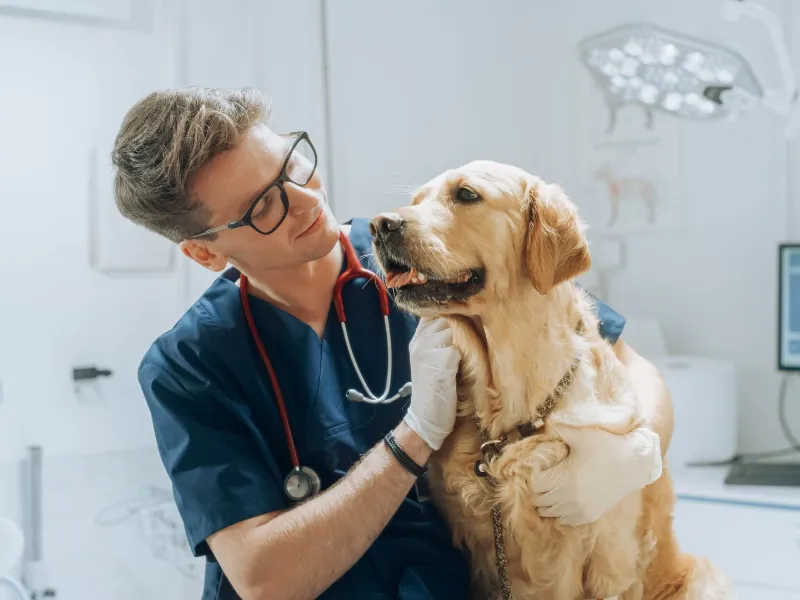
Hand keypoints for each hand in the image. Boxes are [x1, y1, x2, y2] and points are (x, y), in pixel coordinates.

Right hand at [403, 317, 460, 450]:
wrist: (426, 420)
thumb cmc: (435, 391)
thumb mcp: (432, 359)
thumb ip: (441, 339)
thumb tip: (463, 319)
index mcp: (417, 338)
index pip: (435, 311)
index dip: (451, 313)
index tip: (465, 318)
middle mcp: (419, 341)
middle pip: (447, 317)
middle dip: (462, 325)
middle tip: (471, 340)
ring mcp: (426, 351)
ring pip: (454, 331)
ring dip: (466, 341)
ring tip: (468, 357)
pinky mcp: (439, 363)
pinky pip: (459, 349)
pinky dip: (467, 357)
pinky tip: (465, 369)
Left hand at [531, 424, 661, 525]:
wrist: (635, 464)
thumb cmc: (607, 446)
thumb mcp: (582, 434)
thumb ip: (560, 430)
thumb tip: (546, 425)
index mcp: (565, 479)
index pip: (534, 486)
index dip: (533, 476)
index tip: (539, 467)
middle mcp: (570, 499)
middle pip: (538, 501)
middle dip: (537, 489)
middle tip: (542, 476)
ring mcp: (580, 510)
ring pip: (549, 513)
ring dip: (545, 502)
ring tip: (551, 487)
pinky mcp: (589, 516)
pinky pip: (564, 520)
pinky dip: (558, 512)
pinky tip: (562, 498)